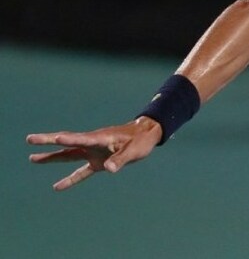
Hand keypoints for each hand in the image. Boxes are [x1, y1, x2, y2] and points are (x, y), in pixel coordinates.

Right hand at [26, 117, 162, 190]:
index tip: (56, 137)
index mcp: (100, 139)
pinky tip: (57, 186)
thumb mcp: (134, 150)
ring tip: (32, 158)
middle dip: (49, 142)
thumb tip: (109, 168)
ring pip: (69, 155)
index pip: (82, 139)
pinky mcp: (97, 161)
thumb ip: (121, 159)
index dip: (70, 139)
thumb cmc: (140, 140)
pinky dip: (70, 179)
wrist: (146, 135)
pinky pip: (81, 171)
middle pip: (67, 143)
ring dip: (52, 157)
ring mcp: (93, 152)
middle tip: (30, 139)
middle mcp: (92, 144)